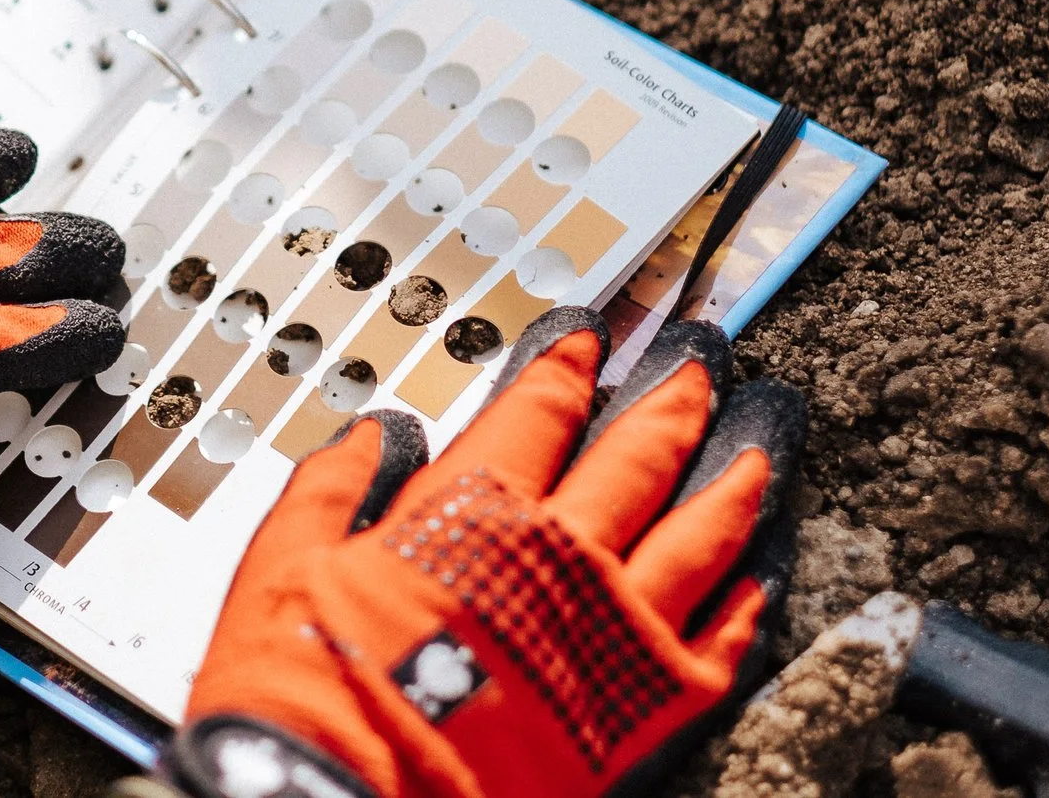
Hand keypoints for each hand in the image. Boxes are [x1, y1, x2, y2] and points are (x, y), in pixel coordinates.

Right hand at [157, 309, 802, 797]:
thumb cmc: (305, 687)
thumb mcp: (284, 562)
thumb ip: (334, 487)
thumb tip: (375, 433)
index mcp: (472, 510)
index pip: (539, 412)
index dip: (569, 367)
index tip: (591, 337)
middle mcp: (557, 557)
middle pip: (639, 457)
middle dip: (673, 399)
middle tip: (702, 358)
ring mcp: (610, 632)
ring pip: (700, 536)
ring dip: (734, 480)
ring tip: (764, 443)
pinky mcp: (640, 712)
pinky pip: (719, 643)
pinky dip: (746, 601)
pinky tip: (761, 574)